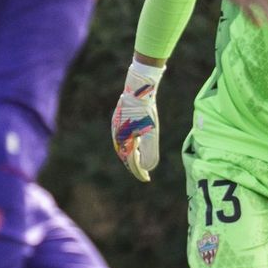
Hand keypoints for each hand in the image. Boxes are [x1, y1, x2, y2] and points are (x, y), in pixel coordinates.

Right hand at [111, 59, 163, 181]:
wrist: (138, 88)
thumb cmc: (145, 111)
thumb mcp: (151, 132)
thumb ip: (149, 151)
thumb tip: (147, 167)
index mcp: (123, 140)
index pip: (131, 162)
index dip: (139, 172)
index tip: (146, 179)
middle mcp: (117, 135)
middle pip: (125, 155)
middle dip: (134, 166)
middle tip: (143, 173)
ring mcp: (117, 126)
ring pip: (123, 146)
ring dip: (131, 155)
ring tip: (139, 161)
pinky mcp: (119, 119)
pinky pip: (123, 137)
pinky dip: (129, 145)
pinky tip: (135, 143)